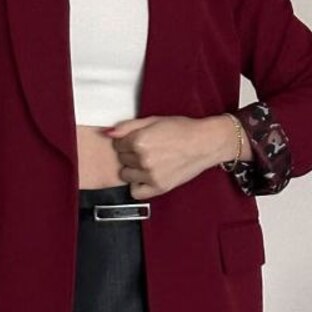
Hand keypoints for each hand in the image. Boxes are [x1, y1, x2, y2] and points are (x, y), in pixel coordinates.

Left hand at [100, 115, 224, 199]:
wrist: (204, 143)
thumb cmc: (182, 129)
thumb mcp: (153, 120)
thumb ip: (127, 126)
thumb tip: (107, 133)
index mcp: (139, 140)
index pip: (117, 144)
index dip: (126, 140)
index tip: (137, 139)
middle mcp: (143, 159)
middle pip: (121, 158)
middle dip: (129, 153)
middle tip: (147, 149)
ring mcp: (151, 175)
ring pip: (125, 175)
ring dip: (133, 169)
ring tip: (148, 161)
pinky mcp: (159, 187)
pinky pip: (136, 192)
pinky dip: (138, 185)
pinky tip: (147, 176)